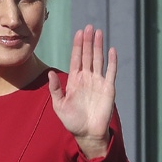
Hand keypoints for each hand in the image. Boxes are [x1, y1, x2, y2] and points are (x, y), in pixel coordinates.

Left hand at [48, 25, 116, 158]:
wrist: (87, 134)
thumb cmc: (72, 121)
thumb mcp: (59, 105)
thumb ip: (55, 89)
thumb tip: (49, 72)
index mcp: (74, 80)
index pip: (76, 59)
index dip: (77, 46)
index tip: (79, 33)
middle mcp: (87, 78)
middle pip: (87, 56)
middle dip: (88, 41)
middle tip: (89, 27)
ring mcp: (98, 82)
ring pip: (98, 60)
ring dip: (99, 47)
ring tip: (99, 33)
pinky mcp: (108, 89)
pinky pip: (111, 72)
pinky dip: (112, 61)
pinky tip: (112, 50)